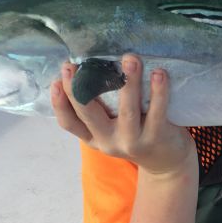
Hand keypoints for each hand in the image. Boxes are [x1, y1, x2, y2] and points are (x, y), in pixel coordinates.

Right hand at [51, 54, 195, 175]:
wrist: (165, 163)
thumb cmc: (135, 135)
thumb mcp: (110, 129)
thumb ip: (99, 108)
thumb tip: (88, 70)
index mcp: (93, 137)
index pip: (68, 123)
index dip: (59, 103)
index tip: (56, 80)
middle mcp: (109, 142)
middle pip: (89, 114)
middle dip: (79, 89)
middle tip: (73, 65)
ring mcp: (132, 141)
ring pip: (127, 111)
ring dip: (128, 82)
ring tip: (130, 59)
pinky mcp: (156, 137)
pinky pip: (157, 112)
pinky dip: (159, 91)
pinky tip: (159, 73)